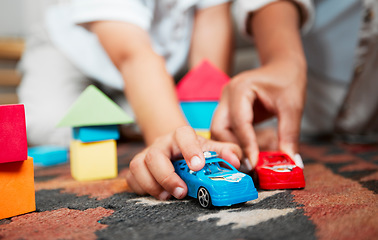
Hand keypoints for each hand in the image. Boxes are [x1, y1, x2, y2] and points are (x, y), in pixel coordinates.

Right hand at [126, 126, 241, 199]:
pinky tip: (157, 193)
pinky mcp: (137, 168)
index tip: (198, 166)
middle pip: (155, 156)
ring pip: (138, 166)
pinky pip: (131, 179)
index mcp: (180, 136)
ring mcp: (146, 155)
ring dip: (152, 184)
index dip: (190, 149)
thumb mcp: (211, 149)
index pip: (183, 134)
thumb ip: (226, 152)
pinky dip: (142, 189)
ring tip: (168, 196)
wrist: (173, 149)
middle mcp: (161, 144)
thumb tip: (237, 161)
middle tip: (181, 191)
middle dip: (167, 176)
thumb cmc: (194, 151)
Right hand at [211, 59, 305, 168]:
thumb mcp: (292, 107)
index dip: (247, 145)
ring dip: (234, 147)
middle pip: (219, 129)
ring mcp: (225, 103)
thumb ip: (289, 135)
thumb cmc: (287, 79)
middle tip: (252, 163)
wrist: (282, 66)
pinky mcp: (228, 111)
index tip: (255, 164)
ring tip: (255, 156)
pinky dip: (238, 142)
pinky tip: (254, 147)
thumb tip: (291, 162)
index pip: (239, 123)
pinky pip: (226, 131)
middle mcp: (227, 96)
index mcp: (240, 89)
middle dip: (233, 148)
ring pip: (219, 132)